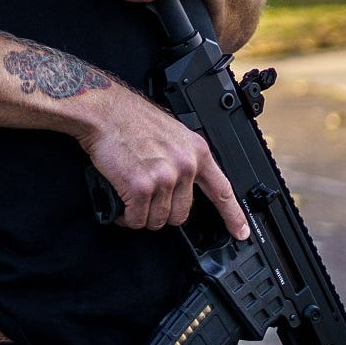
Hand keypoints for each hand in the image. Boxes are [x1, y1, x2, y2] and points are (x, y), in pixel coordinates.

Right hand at [75, 91, 249, 237]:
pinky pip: (137, 219)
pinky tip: (121, 205)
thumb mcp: (172, 134)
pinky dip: (126, 217)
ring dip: (142, 216)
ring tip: (131, 200)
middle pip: (182, 214)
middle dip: (162, 213)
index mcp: (197, 151)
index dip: (233, 216)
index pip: (222, 190)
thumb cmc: (130, 119)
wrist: (105, 112)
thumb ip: (184, 159)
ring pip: (158, 220)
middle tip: (147, 201)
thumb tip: (183, 185)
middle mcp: (185, 166)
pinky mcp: (141, 187)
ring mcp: (164, 178)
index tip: (240, 232)